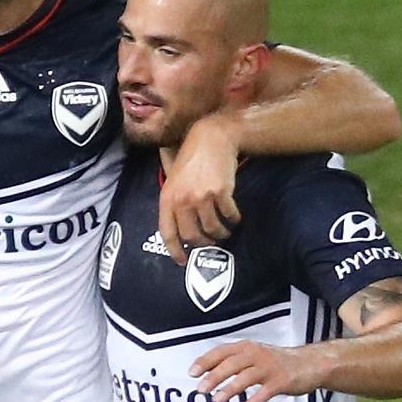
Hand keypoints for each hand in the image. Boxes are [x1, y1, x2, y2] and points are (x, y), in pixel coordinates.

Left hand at [159, 114, 241, 264]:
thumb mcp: (174, 181)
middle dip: (204, 243)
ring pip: (213, 229)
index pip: (168, 232)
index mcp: (167, 198)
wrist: (211, 139)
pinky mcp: (219, 192)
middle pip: (193, 236)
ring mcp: (201, 197)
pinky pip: (229, 215)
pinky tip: (235, 216)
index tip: (183, 261)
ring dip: (222, 233)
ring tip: (225, 230)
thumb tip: (183, 232)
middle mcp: (182, 200)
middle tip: (212, 242)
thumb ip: (175, 204)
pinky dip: (234, 219)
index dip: (175, 250)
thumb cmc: (192, 160)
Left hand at [191, 340, 316, 401]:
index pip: (221, 351)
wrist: (308, 363)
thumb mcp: (253, 355)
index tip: (192, 373)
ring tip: (217, 400)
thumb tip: (208, 371)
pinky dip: (253, 401)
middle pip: (231, 364)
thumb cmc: (275, 361)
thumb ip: (233, 361)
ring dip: (230, 389)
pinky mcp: (281, 380)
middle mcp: (256, 354)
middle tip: (201, 389)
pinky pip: (265, 392)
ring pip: (246, 377)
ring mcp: (269, 367)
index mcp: (246, 347)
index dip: (206, 361)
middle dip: (214, 376)